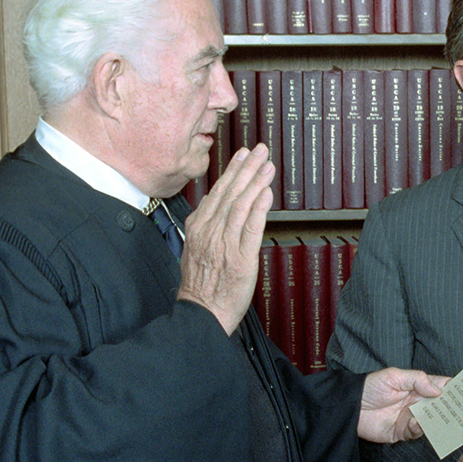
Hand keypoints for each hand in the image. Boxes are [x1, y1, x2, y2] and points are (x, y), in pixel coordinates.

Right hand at [178, 143, 274, 333]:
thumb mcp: (195, 248)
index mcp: (199, 227)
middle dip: (246, 168)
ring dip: (255, 182)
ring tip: (267, 165)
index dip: (232, 171)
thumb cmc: (201, 284)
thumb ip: (205, 226)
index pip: (217, 192)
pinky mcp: (241, 258)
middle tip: (260, 150)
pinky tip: (266, 193)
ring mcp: (225, 243)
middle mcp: (210, 231)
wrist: (201, 312)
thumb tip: (216, 207)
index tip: (242, 155)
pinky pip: (251, 229)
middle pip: (230, 193)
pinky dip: (259, 208)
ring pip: (241, 205)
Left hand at [358, 368, 448, 442]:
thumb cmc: (370, 387)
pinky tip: (414, 422)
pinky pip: (416, 433)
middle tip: (462, 409)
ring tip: (439, 417)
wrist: (349, 407)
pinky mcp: (402, 432)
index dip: (454, 388)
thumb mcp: (393, 376)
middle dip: (451, 407)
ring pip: (431, 421)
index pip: (440, 387)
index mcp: (417, 386)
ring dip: (436, 420)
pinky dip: (418, 428)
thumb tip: (439, 389)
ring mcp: (410, 418)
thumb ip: (416, 380)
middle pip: (440, 406)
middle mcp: (417, 403)